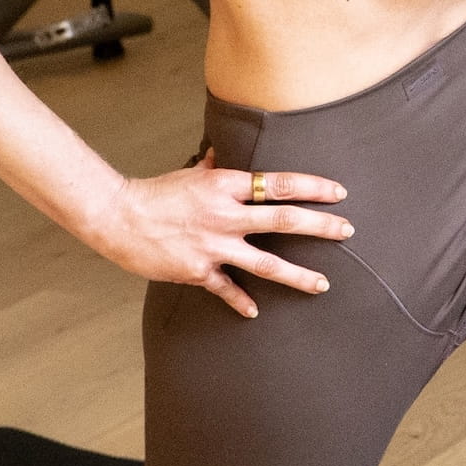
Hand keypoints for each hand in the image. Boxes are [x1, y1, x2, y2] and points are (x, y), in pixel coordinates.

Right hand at [89, 152, 351, 317]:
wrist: (118, 216)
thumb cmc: (155, 192)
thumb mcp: (189, 174)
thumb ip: (213, 167)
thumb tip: (222, 154)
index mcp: (226, 185)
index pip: (280, 183)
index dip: (312, 187)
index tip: (339, 192)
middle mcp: (226, 215)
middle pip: (284, 220)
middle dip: (321, 226)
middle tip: (347, 231)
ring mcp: (214, 245)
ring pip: (266, 263)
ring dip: (298, 275)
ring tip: (323, 283)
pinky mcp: (199, 270)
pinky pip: (227, 289)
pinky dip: (241, 301)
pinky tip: (255, 310)